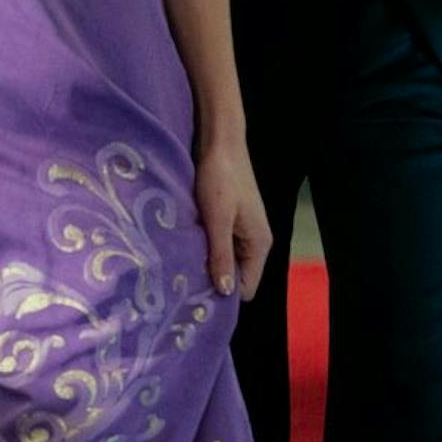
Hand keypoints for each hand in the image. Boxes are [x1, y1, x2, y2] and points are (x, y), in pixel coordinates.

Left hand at [193, 135, 271, 300]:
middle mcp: (256, 241)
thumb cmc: (220, 179)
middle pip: (237, 277)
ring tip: (183, 267)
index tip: (196, 299)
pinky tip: (188, 247)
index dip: (224, 296)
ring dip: (208, 264)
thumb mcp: (218, 219)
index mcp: (259, 244)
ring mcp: (244, 230)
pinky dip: (207, 249)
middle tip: (183, 285)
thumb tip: (225, 292)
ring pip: (227, 261)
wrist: (221, 142)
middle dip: (214, 281)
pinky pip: (222, 246)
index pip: (246, 288)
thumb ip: (221, 256)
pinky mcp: (232, 220)